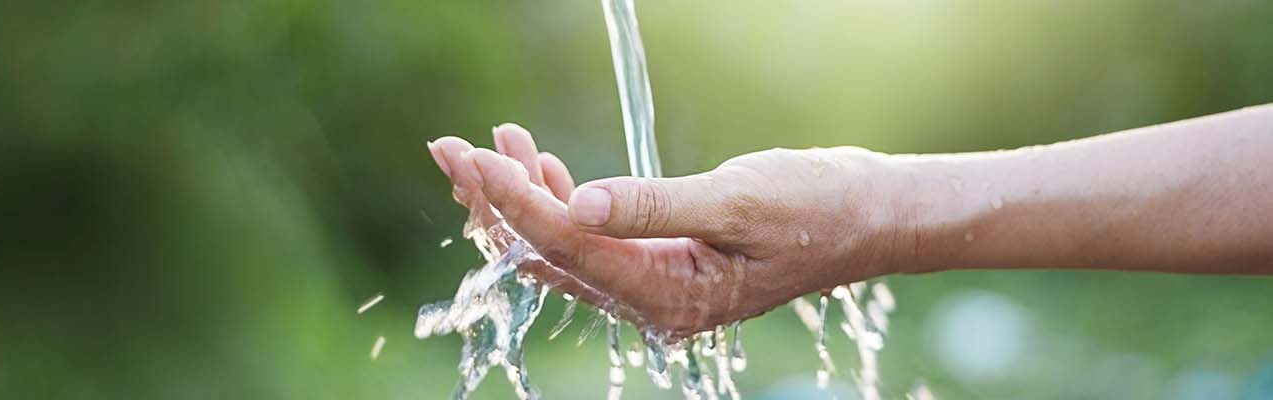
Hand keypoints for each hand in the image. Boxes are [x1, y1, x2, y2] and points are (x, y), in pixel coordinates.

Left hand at [429, 124, 910, 336]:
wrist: (869, 216)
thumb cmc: (818, 207)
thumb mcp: (739, 201)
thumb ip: (654, 205)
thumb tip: (576, 204)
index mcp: (669, 297)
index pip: (567, 248)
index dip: (512, 202)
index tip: (468, 157)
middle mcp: (651, 302)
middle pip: (547, 256)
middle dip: (495, 202)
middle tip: (449, 149)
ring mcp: (652, 285)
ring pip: (561, 248)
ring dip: (522, 195)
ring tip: (492, 142)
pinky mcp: (658, 262)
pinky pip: (589, 239)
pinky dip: (558, 199)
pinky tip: (539, 162)